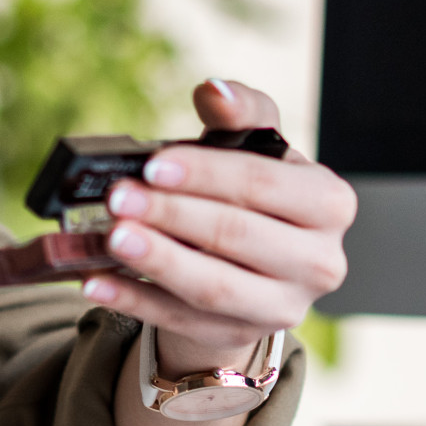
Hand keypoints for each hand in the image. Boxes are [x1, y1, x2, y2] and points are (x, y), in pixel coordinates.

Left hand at [86, 78, 355, 376]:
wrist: (253, 260)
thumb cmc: (253, 190)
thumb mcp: (255, 145)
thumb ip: (241, 111)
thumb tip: (213, 90)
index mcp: (328, 203)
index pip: (263, 183)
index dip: (206, 173)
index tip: (153, 164)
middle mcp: (317, 261)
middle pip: (236, 236)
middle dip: (171, 214)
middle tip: (118, 197)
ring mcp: (281, 307)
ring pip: (213, 286)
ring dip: (156, 260)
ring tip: (110, 236)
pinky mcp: (239, 335)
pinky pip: (180, 320)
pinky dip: (134, 299)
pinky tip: (96, 279)